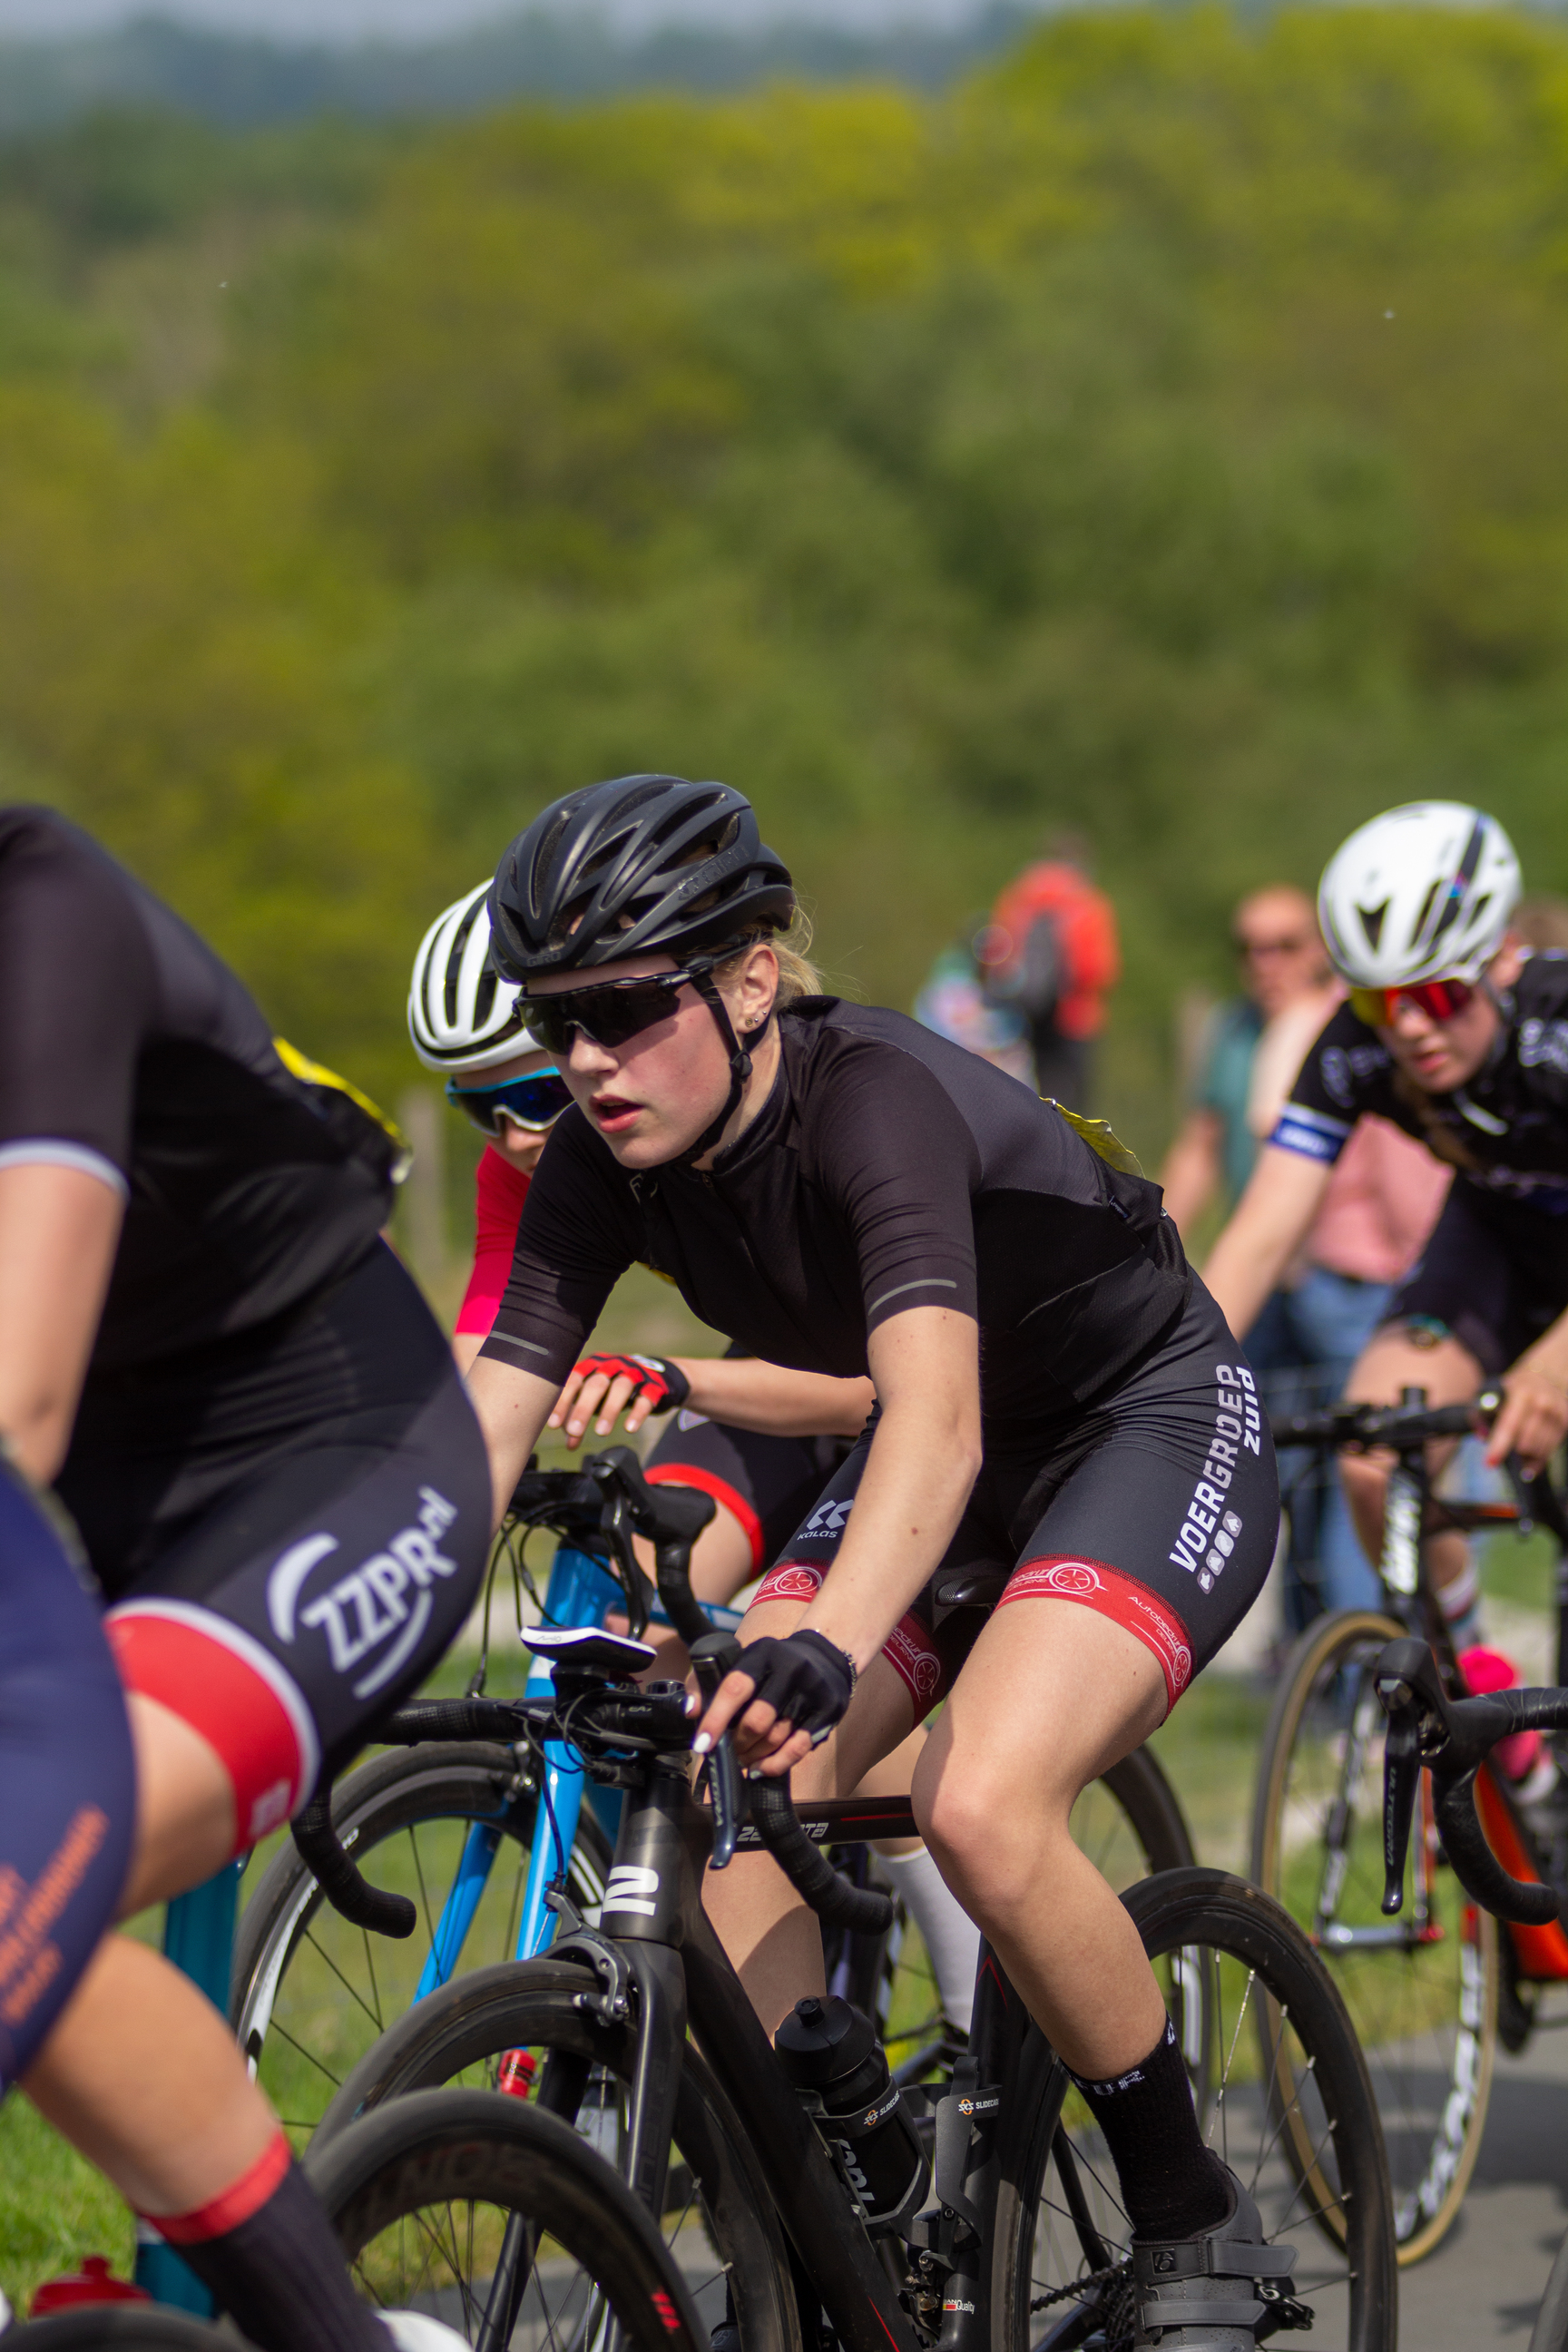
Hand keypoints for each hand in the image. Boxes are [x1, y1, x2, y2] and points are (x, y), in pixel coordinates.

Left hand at [547, 1353, 689, 1449]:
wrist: (655, 1375)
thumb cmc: (613, 1389)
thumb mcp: (594, 1400)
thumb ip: (579, 1418)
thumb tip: (569, 1444)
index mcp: (591, 1367)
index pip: (573, 1380)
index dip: (563, 1401)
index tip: (554, 1424)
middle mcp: (611, 1366)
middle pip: (596, 1384)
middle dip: (584, 1408)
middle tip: (575, 1431)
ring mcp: (634, 1374)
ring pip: (621, 1388)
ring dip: (609, 1410)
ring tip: (600, 1432)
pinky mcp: (653, 1386)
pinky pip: (646, 1397)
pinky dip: (637, 1412)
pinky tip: (630, 1428)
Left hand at [690, 1630, 855, 1777]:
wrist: (825, 1654)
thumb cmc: (773, 1665)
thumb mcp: (744, 1660)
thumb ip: (710, 1683)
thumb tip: (691, 1712)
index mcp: (763, 1655)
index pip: (735, 1688)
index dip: (715, 1719)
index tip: (702, 1744)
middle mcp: (789, 1670)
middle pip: (757, 1721)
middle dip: (737, 1743)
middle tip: (729, 1751)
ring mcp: (812, 1691)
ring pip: (776, 1737)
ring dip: (754, 1756)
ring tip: (744, 1759)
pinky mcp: (828, 1711)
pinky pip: (799, 1748)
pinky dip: (777, 1764)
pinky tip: (762, 1767)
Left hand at [1486, 1354, 1567, 1476]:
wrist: (1549, 1374)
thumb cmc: (1518, 1386)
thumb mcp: (1498, 1390)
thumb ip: (1486, 1411)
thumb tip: (1482, 1435)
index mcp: (1522, 1394)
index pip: (1509, 1425)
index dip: (1499, 1446)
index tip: (1490, 1463)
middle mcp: (1543, 1404)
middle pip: (1525, 1443)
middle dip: (1512, 1452)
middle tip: (1500, 1455)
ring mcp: (1558, 1414)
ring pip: (1539, 1449)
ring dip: (1526, 1457)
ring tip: (1516, 1456)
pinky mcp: (1566, 1422)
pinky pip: (1551, 1449)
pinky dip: (1539, 1458)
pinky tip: (1529, 1462)